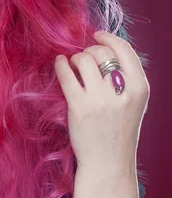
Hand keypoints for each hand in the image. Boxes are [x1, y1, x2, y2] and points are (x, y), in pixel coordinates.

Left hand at [53, 31, 149, 178]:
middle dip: (89, 51)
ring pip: (84, 60)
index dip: (108, 38)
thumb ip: (125, 79)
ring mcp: (100, 99)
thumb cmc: (118, 131)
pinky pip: (67, 75)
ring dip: (75, 58)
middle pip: (101, 53)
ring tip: (73, 65)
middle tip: (83, 59)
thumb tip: (104, 49)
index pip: (125, 50)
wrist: (108, 163)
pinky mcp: (79, 107)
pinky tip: (59, 63)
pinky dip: (61, 65)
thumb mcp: (133, 103)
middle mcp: (122, 92)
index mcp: (139, 88)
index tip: (97, 35)